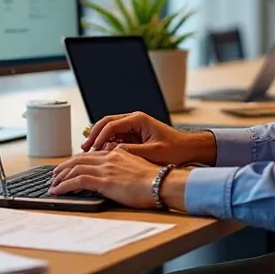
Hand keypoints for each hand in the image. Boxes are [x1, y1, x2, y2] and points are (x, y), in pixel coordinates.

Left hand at [49, 149, 164, 208]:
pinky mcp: (103, 181)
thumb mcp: (136, 168)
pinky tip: (57, 191)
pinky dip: (64, 185)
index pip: (89, 155)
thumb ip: (123, 167)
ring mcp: (105, 169)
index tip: (67, 168)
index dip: (75, 162)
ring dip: (60, 177)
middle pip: (78, 160)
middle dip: (63, 168)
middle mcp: (108, 158)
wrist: (161, 184)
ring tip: (52, 185)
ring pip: (74, 169)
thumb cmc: (153, 181)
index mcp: (116, 154)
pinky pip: (77, 181)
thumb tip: (114, 175)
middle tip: (54, 176)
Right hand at [81, 112, 216, 165]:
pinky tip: (100, 154)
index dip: (99, 137)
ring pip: (109, 130)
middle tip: (84, 148)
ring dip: (98, 139)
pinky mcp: (134, 136)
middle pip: (106, 123)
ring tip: (88, 151)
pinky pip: (115, 137)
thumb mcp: (152, 153)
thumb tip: (111, 153)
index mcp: (138, 119)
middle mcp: (134, 120)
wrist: (189, 150)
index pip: (111, 124)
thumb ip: (131, 152)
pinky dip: (106, 144)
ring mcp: (133, 127)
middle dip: (94, 135)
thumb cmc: (176, 149)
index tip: (92, 148)